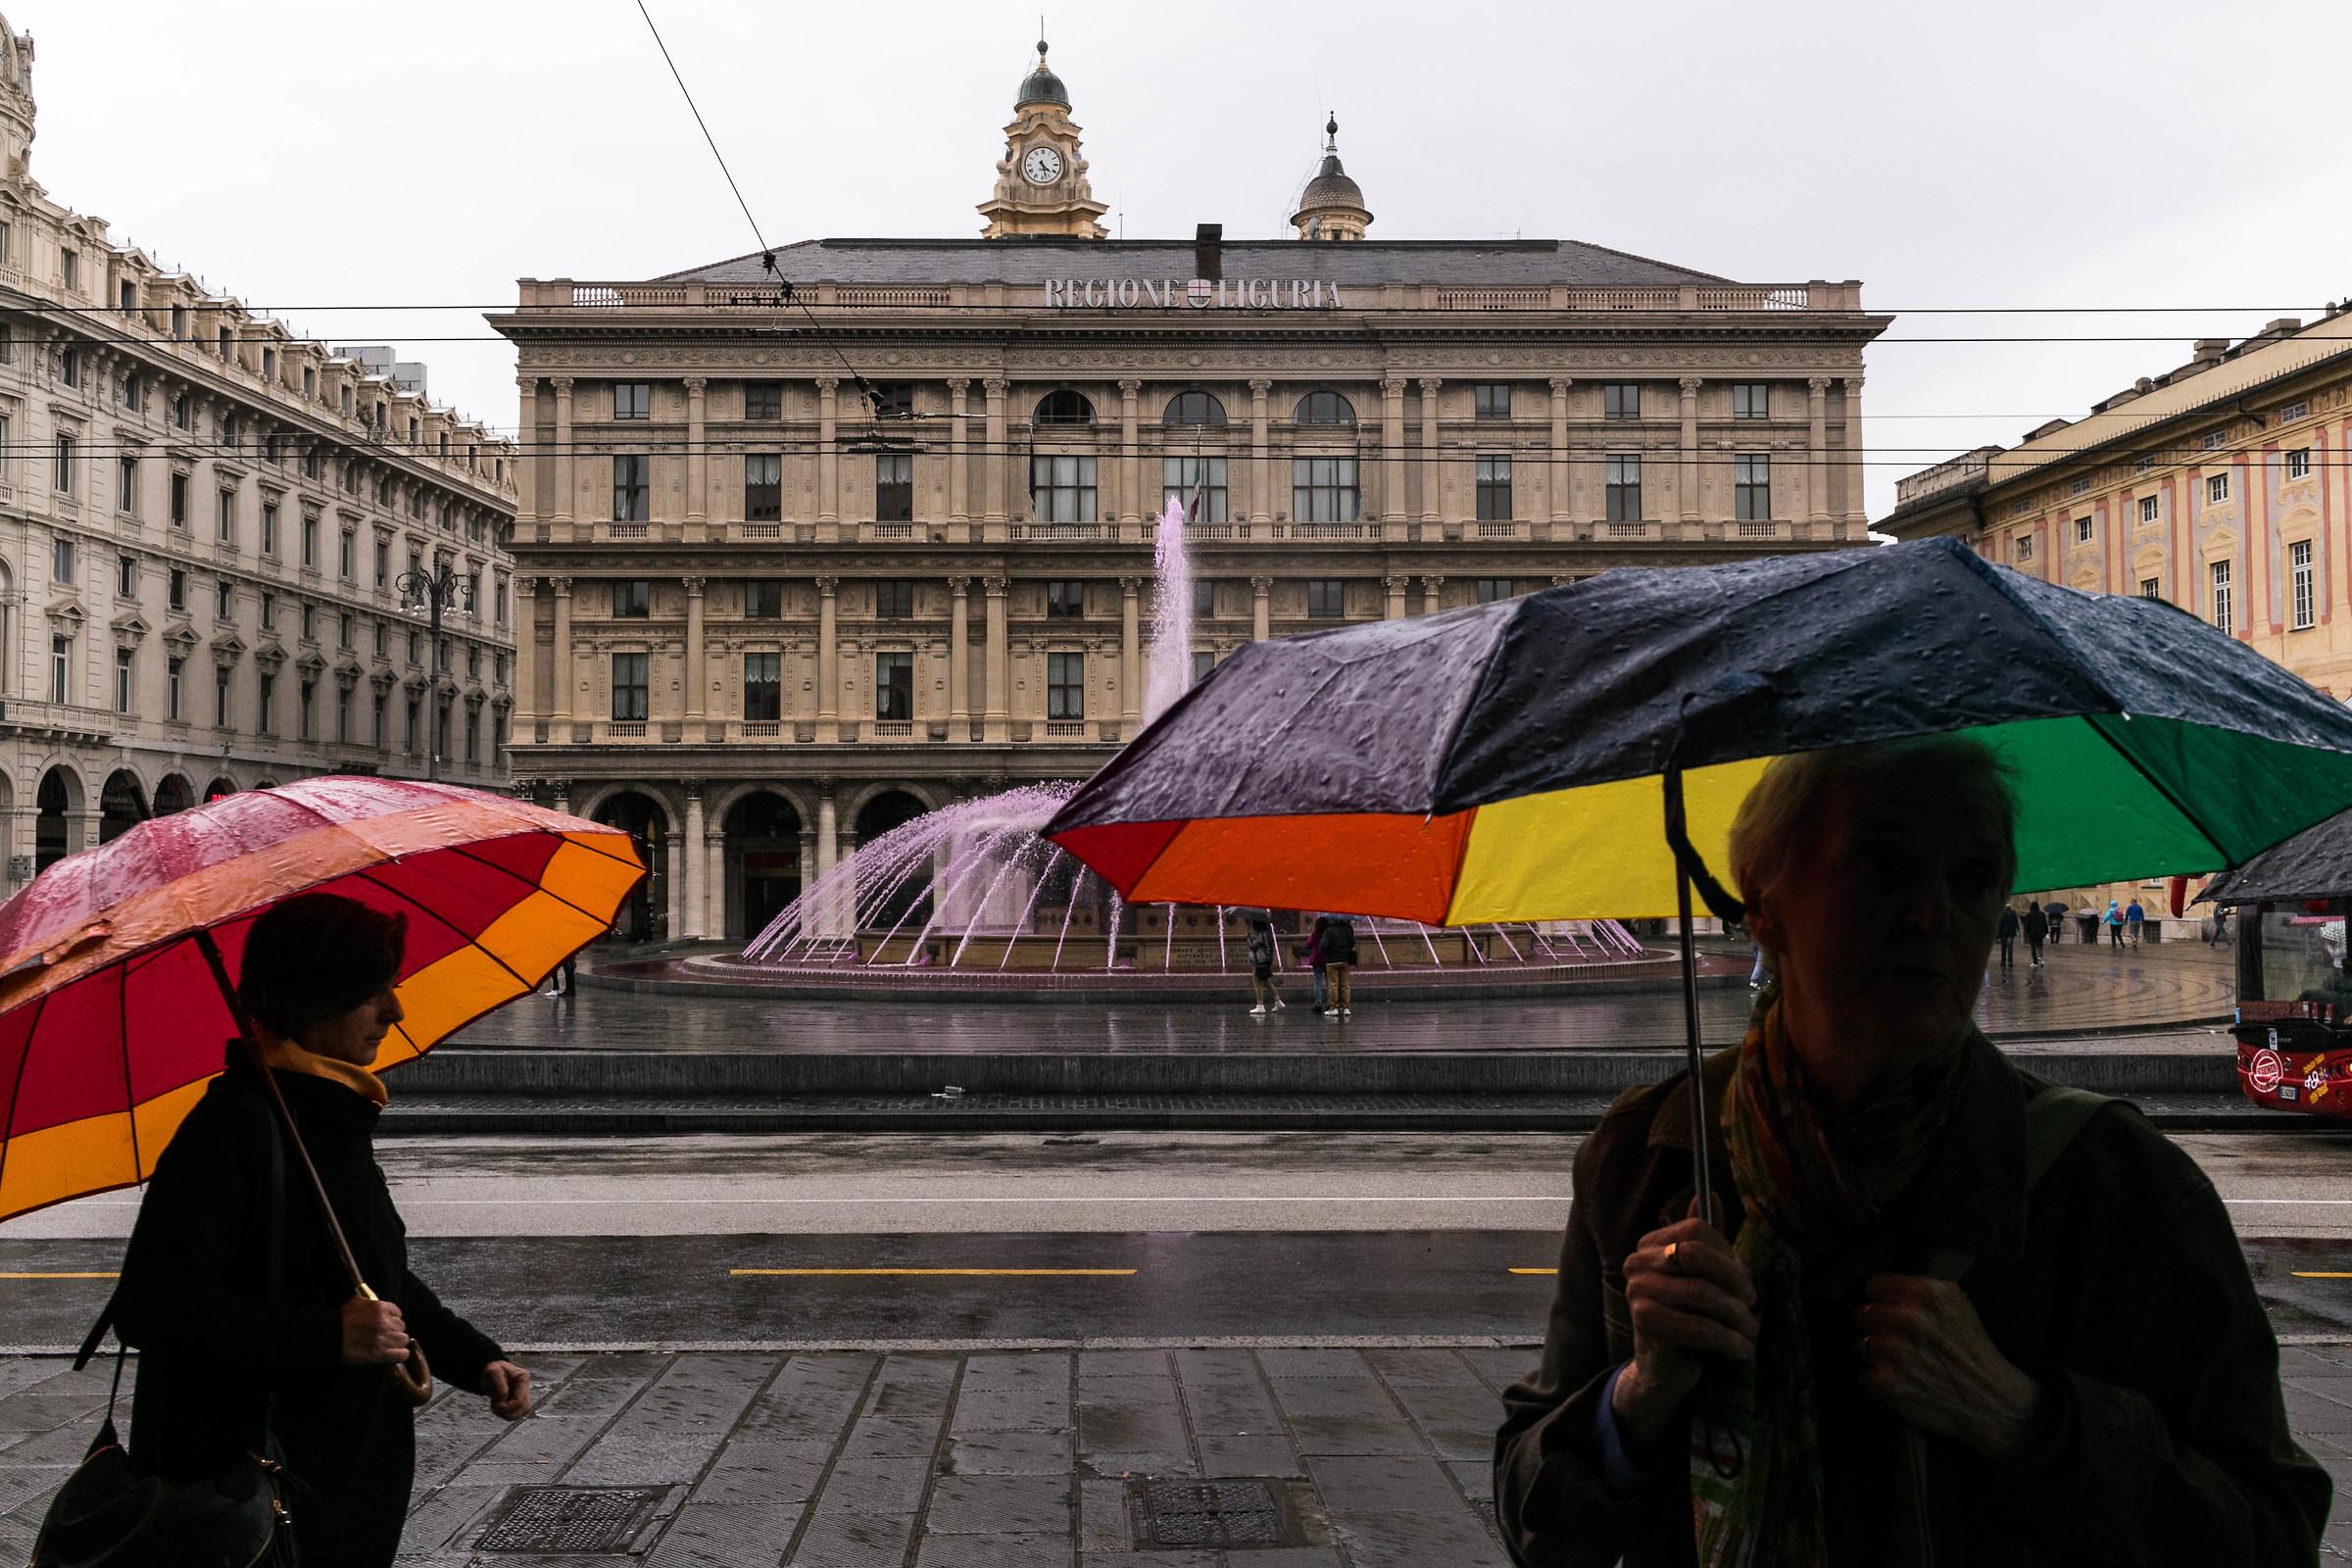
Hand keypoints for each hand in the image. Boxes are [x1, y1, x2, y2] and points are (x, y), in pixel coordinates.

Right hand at [340, 1297, 409, 1366]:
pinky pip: (400, 1354)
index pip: (398, 1313)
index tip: (388, 1324)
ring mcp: (382, 1338)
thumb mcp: (357, 1302)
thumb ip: (371, 1302)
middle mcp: (384, 1322)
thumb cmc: (341, 1319)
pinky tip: (398, 1355)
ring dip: (397, 1343)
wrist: (330, 1335)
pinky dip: (401, 1355)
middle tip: (386, 1336)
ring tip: (390, 1345)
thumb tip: (379, 1305)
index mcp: (380, 1308)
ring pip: (403, 1340)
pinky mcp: (379, 1353)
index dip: (393, 1320)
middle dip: (395, 1331)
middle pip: (401, 1327)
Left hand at [480, 1360, 532, 1420]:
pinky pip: (515, 1414)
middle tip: (495, 1406)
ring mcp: (524, 1396)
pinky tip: (499, 1408)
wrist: (491, 1373)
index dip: (507, 1407)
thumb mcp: (493, 1372)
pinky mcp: (519, 1402)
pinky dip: (505, 1414)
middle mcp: (526, 1388)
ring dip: (506, 1414)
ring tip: (496, 1406)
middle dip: (507, 1411)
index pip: (520, 1401)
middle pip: (523, 1409)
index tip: (495, 1405)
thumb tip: (503, 1399)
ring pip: (520, 1413)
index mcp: (523, 1378)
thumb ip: (499, 1386)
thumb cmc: (493, 1369)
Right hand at [1610, 1212, 1758, 1457]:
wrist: (1666, 1370)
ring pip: (1701, 1292)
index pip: (1696, 1230)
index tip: (1745, 1284)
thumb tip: (1712, 1195)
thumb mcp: (1704, 1277)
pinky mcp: (1645, 1323)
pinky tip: (1741, 1350)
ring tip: (1751, 1332)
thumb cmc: (1689, 1318)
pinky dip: (1727, 1340)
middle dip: (1734, 1282)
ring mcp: (1637, 1291)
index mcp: (1651, 1245)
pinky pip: (1697, 1326)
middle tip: (1753, 1306)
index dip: (1728, 1256)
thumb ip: (1707, 1240)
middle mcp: (1637, 1262)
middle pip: (1696, 1255)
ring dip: (1737, 1317)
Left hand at [1857, 1274, 2046, 1461]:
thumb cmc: (1975, 1353)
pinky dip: (1877, 1380)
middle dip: (1876, 1326)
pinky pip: (1864, 1374)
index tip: (1885, 1308)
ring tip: (1900, 1362)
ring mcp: (1894, 1350)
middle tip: (1894, 1338)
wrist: (1992, 1400)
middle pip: (1863, 1314)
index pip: (1874, 1286)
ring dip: (1876, 1354)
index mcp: (1924, 1294)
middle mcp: (1907, 1318)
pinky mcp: (1887, 1381)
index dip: (1881, 1299)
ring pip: (1860, 1344)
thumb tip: (1891, 1289)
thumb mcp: (1958, 1304)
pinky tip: (1899, 1380)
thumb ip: (1922, 1290)